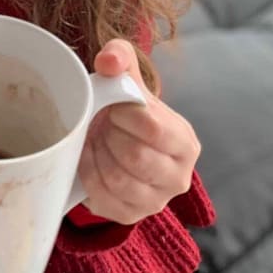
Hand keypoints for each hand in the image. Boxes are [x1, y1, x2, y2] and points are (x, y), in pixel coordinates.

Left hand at [76, 39, 200, 225]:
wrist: (117, 140)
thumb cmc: (125, 108)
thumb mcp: (126, 76)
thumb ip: (120, 57)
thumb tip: (109, 61)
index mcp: (185, 142)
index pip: (153, 128)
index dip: (124, 114)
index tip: (113, 107)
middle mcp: (178, 177)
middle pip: (135, 157)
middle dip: (110, 135)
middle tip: (103, 124)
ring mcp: (155, 201)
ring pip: (118, 180)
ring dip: (97, 155)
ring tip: (96, 139)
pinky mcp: (130, 215)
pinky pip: (102, 199)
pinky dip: (88, 175)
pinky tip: (89, 159)